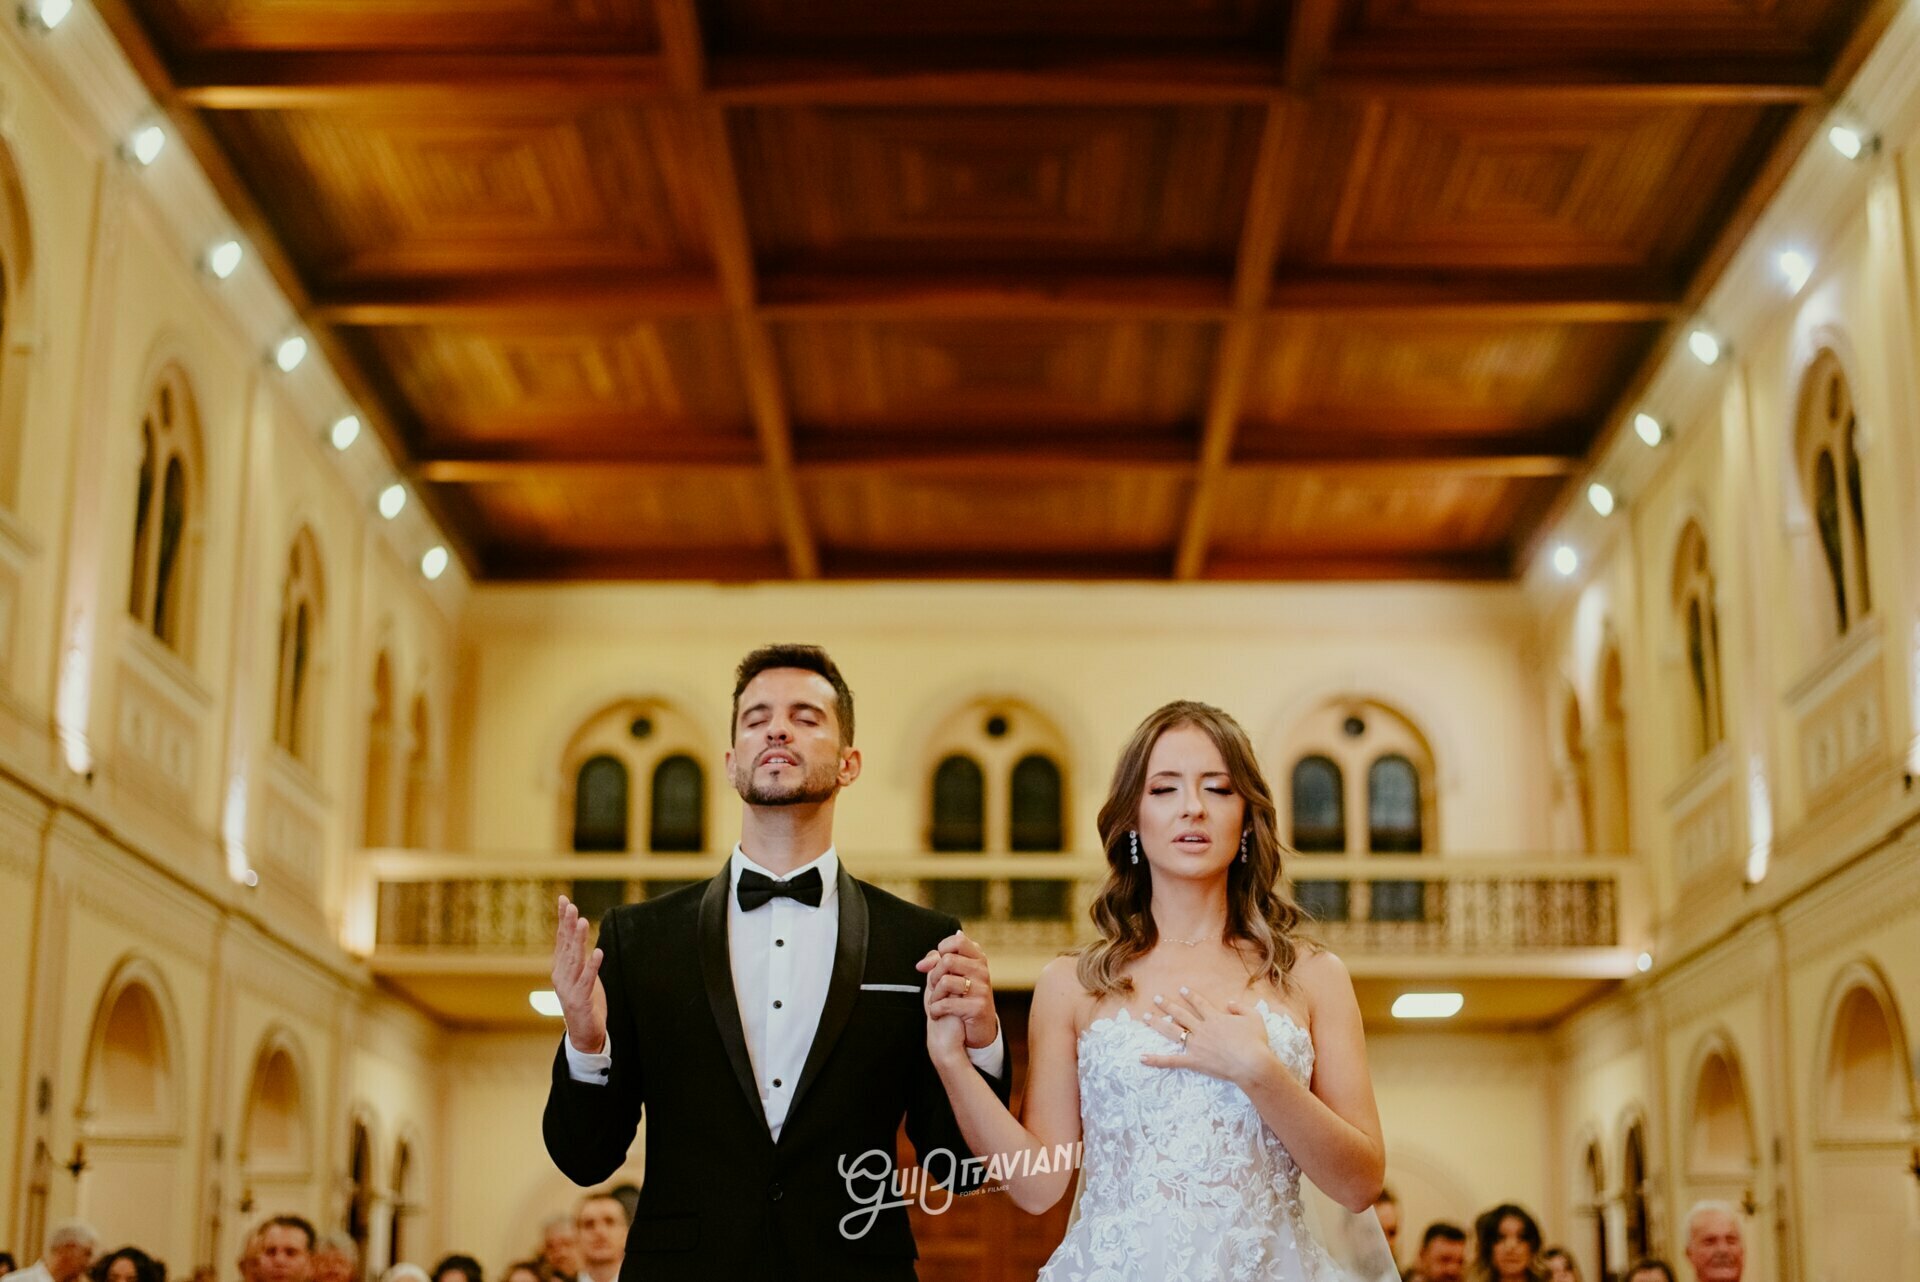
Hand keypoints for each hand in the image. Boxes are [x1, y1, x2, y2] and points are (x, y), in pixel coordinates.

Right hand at [551, 895, 607, 1053]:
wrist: (584, 1034)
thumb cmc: (584, 1001)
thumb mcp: (580, 974)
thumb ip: (578, 955)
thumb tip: (577, 932)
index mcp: (561, 968)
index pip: (561, 939)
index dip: (563, 919)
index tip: (564, 900)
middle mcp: (561, 976)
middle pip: (566, 946)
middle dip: (569, 925)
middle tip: (571, 906)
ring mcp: (569, 988)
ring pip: (575, 960)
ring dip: (579, 940)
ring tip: (583, 922)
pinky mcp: (581, 1000)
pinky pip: (588, 980)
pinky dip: (592, 966)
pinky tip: (598, 952)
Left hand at [916, 931, 999, 1050]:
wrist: (980, 1029)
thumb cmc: (962, 999)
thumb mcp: (953, 976)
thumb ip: (937, 963)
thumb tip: (921, 965)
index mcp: (977, 959)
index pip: (958, 940)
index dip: (942, 950)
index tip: (938, 964)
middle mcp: (982, 971)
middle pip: (948, 960)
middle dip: (934, 976)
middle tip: (935, 988)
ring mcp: (982, 988)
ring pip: (945, 981)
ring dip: (934, 996)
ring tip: (936, 1002)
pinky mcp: (978, 1007)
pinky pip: (947, 1003)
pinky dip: (936, 1010)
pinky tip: (937, 1014)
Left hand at [1139, 988, 1272, 1085]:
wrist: (1252, 1063)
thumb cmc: (1255, 1041)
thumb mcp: (1254, 1018)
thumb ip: (1241, 1008)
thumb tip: (1229, 1003)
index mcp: (1215, 1018)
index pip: (1199, 1003)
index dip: (1190, 995)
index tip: (1181, 989)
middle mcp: (1202, 1029)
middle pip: (1181, 1014)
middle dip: (1167, 1005)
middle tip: (1156, 998)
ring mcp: (1196, 1045)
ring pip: (1173, 1032)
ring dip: (1158, 1024)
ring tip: (1147, 1017)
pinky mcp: (1194, 1061)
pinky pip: (1172, 1060)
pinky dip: (1156, 1060)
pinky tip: (1142, 1058)